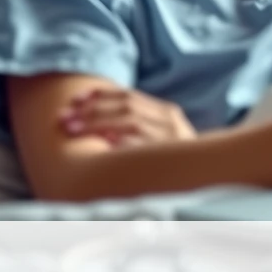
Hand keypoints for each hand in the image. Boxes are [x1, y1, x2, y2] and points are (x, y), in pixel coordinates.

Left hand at [58, 87, 195, 148]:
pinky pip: (140, 146)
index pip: (128, 95)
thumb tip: (97, 121)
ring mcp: (169, 138)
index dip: (100, 95)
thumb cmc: (176, 159)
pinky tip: (100, 145)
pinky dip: (120, 143)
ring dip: (97, 123)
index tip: (74, 99)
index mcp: (166, 111)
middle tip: (63, 117)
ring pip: (129, 122)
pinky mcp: (168, 156)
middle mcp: (169, 120)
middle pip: (125, 106)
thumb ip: (138, 125)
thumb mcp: (162, 135)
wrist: (208, 176)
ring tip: (72, 130)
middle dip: (91, 109)